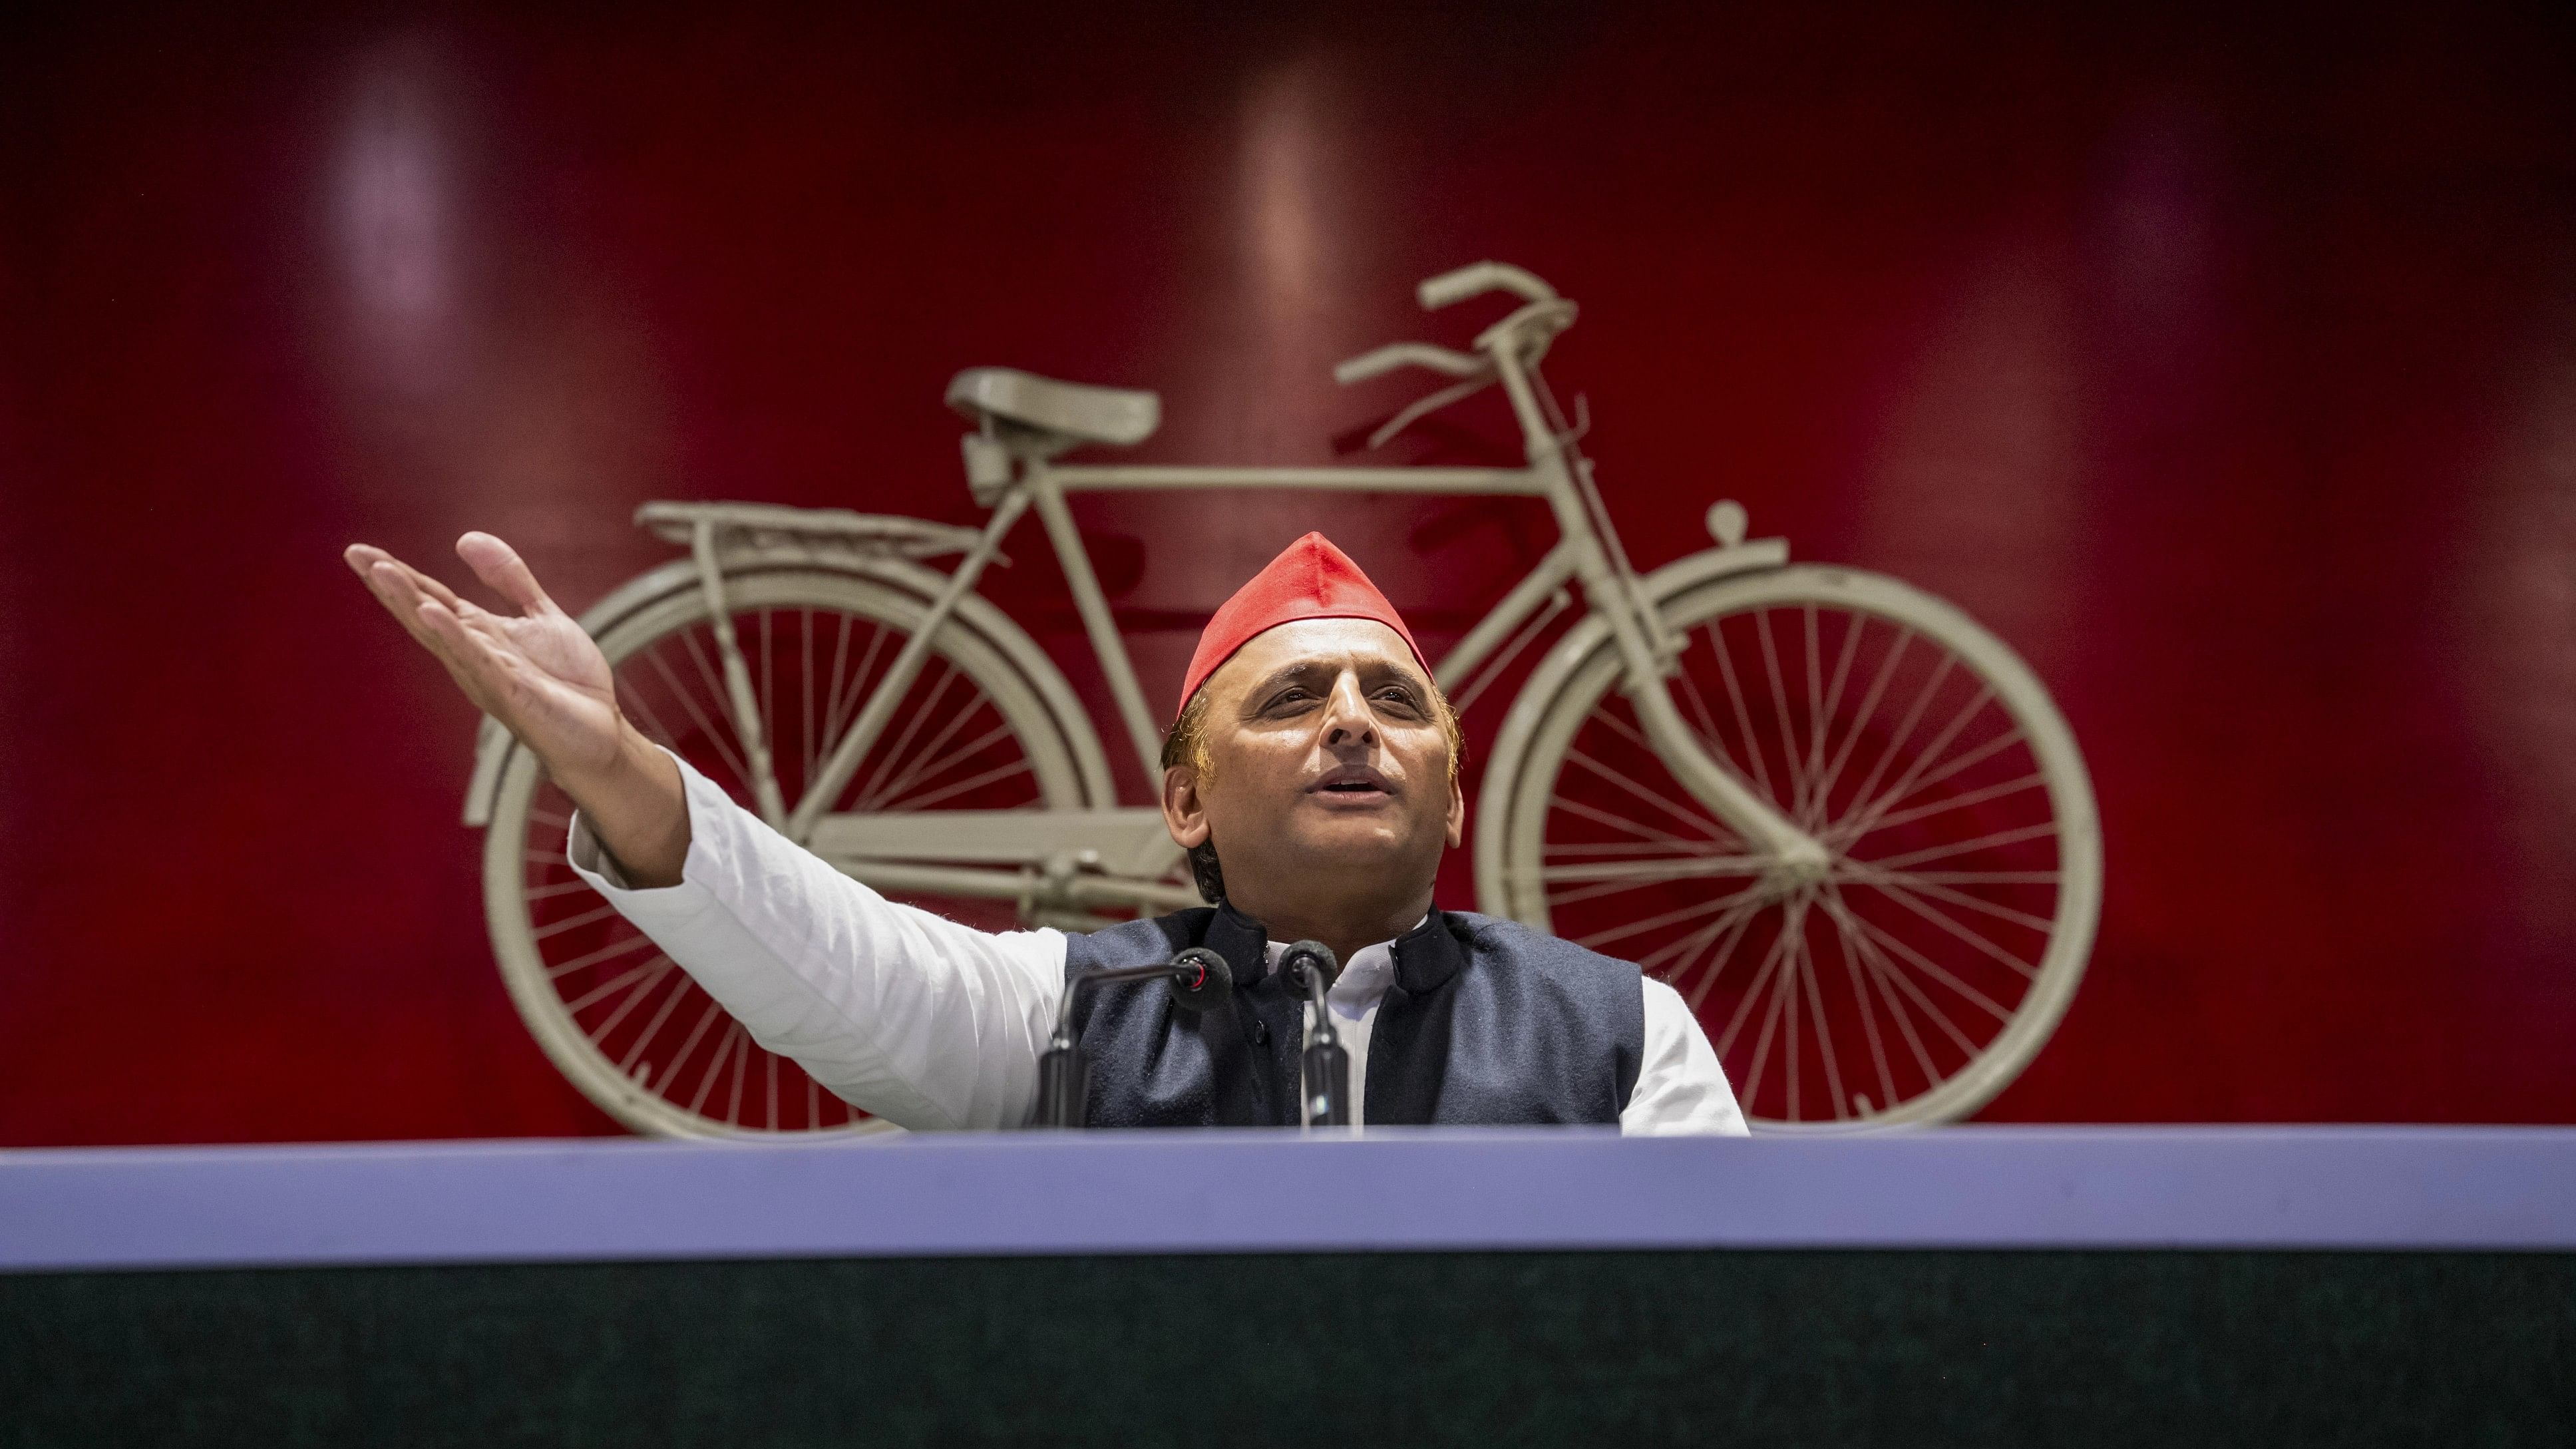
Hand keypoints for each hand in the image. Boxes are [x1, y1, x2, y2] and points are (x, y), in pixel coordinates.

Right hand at [346, 532, 687, 883]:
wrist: (602, 731)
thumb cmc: (567, 681)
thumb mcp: (539, 616)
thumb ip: (508, 579)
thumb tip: (464, 538)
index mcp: (478, 634)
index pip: (430, 598)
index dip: (398, 574)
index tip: (359, 551)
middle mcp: (473, 654)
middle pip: (424, 614)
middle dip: (391, 585)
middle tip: (357, 555)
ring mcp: (488, 674)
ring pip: (442, 635)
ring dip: (412, 603)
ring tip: (382, 572)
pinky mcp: (512, 692)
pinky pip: (479, 661)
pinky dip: (456, 638)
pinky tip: (433, 614)